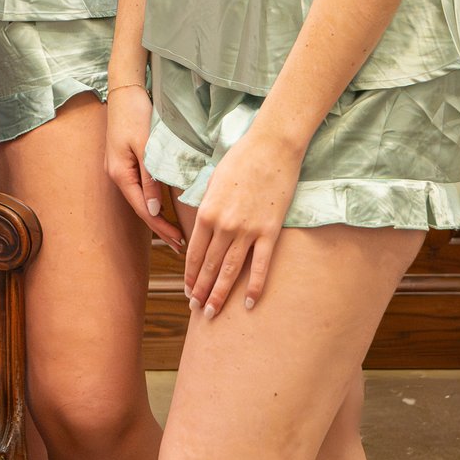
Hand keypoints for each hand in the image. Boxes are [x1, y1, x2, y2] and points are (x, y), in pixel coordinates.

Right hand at [104, 81, 185, 249]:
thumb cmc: (135, 114)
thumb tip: (155, 209)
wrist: (124, 89)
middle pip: (142, 208)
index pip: (144, 210)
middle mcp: (117, 174)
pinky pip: (140, 187)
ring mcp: (120, 167)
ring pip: (141, 199)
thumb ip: (150, 178)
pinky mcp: (126, 160)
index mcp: (120, 174)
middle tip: (181, 245)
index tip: (180, 243)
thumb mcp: (145, 146)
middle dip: (161, 227)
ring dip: (158, 215)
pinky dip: (154, 200)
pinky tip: (164, 206)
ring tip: (175, 232)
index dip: (162, 228)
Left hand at [181, 125, 302, 316]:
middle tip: (197, 310)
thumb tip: (203, 226)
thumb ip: (207, 207)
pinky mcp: (269, 231)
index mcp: (206, 212)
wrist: (272, 147)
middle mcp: (223, 226)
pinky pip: (260, 266)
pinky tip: (249, 304)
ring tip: (212, 313)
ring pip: (229, 271)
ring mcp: (247, 231)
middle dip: (201, 291)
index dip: (190, 275)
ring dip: (219, 294)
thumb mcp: (213, 182)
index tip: (188, 291)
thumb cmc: (241, 159)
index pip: (194, 253)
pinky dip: (254, 287)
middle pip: (209, 266)